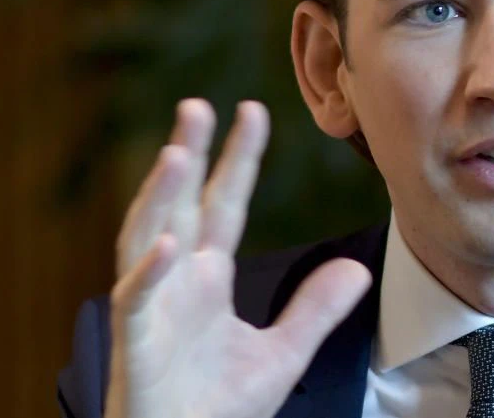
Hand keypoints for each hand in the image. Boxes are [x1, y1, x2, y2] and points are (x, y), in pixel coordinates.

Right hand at [104, 99, 371, 417]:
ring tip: (176, 153)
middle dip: (187, 157)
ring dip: (159, 197)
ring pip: (145, 240)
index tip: (252, 112)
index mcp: (206, 280)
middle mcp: (174, 284)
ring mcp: (151, 311)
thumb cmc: (218, 409)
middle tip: (197, 106)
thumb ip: (314, 311)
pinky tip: (166, 245)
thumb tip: (357, 270)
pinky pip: (136, 303)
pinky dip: (148, 274)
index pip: (222, 206)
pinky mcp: (136, 347)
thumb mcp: (283, 355)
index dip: (237, 160)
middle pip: (178, 207)